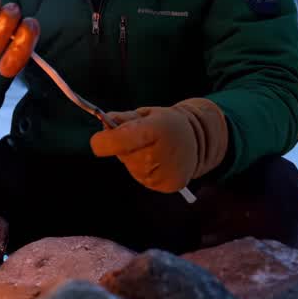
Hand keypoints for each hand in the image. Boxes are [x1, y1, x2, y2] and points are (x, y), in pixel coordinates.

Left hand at [89, 98, 228, 192]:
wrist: (198, 140)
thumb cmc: (166, 123)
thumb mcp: (146, 113)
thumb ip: (122, 119)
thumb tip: (104, 125)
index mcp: (155, 130)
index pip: (119, 140)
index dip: (103, 142)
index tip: (98, 141)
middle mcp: (160, 153)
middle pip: (123, 156)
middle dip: (122, 148)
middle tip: (139, 140)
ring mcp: (164, 172)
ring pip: (132, 168)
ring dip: (135, 159)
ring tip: (153, 150)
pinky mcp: (168, 185)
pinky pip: (142, 178)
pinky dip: (144, 170)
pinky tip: (158, 161)